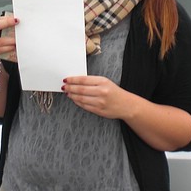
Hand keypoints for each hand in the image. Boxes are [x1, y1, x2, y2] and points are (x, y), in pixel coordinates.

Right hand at [0, 14, 17, 67]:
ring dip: (11, 39)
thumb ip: (2, 27)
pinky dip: (8, 48)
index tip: (15, 18)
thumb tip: (14, 21)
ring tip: (17, 39)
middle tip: (16, 22)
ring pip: (0, 40)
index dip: (5, 18)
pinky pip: (0, 50)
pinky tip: (13, 47)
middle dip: (6, 23)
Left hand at [64, 74, 190, 151]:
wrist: (127, 105)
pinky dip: (77, 103)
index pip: (83, 80)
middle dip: (70, 88)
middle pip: (80, 90)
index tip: (66, 79)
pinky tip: (74, 99)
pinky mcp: (99, 110)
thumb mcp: (106, 82)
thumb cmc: (115, 92)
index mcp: (103, 81)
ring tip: (67, 93)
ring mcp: (100, 102)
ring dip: (72, 96)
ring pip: (81, 99)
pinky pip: (84, 106)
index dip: (73, 80)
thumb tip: (76, 81)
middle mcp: (101, 92)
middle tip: (63, 87)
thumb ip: (92, 82)